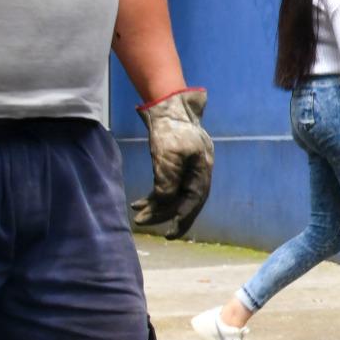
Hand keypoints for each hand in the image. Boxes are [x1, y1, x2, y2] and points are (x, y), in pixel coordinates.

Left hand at [131, 88, 213, 236]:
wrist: (168, 105)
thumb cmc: (171, 128)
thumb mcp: (168, 155)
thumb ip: (168, 180)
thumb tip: (164, 201)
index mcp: (202, 171)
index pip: (194, 202)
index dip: (182, 219)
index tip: (169, 233)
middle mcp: (197, 173)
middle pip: (183, 201)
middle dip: (163, 214)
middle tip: (143, 223)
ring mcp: (187, 169)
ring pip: (172, 195)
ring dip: (155, 206)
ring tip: (137, 214)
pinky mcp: (175, 165)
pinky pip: (166, 186)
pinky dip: (153, 196)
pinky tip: (138, 202)